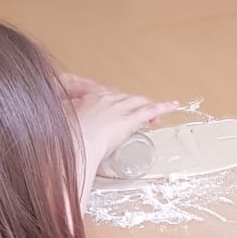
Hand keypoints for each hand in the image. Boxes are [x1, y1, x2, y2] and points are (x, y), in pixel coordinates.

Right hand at [71, 84, 173, 198]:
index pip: (106, 96)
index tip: (116, 109)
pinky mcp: (129, 119)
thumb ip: (68, 130)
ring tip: (154, 115)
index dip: (115, 102)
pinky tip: (173, 106)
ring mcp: (119, 108)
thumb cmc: (68, 138)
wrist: (76, 141)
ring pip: (137, 102)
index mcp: (90, 99)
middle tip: (135, 115)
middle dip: (131, 104)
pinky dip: (163, 107)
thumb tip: (67, 141)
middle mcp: (105, 99)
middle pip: (123, 98)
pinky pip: (150, 110)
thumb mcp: (64, 128)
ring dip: (146, 106)